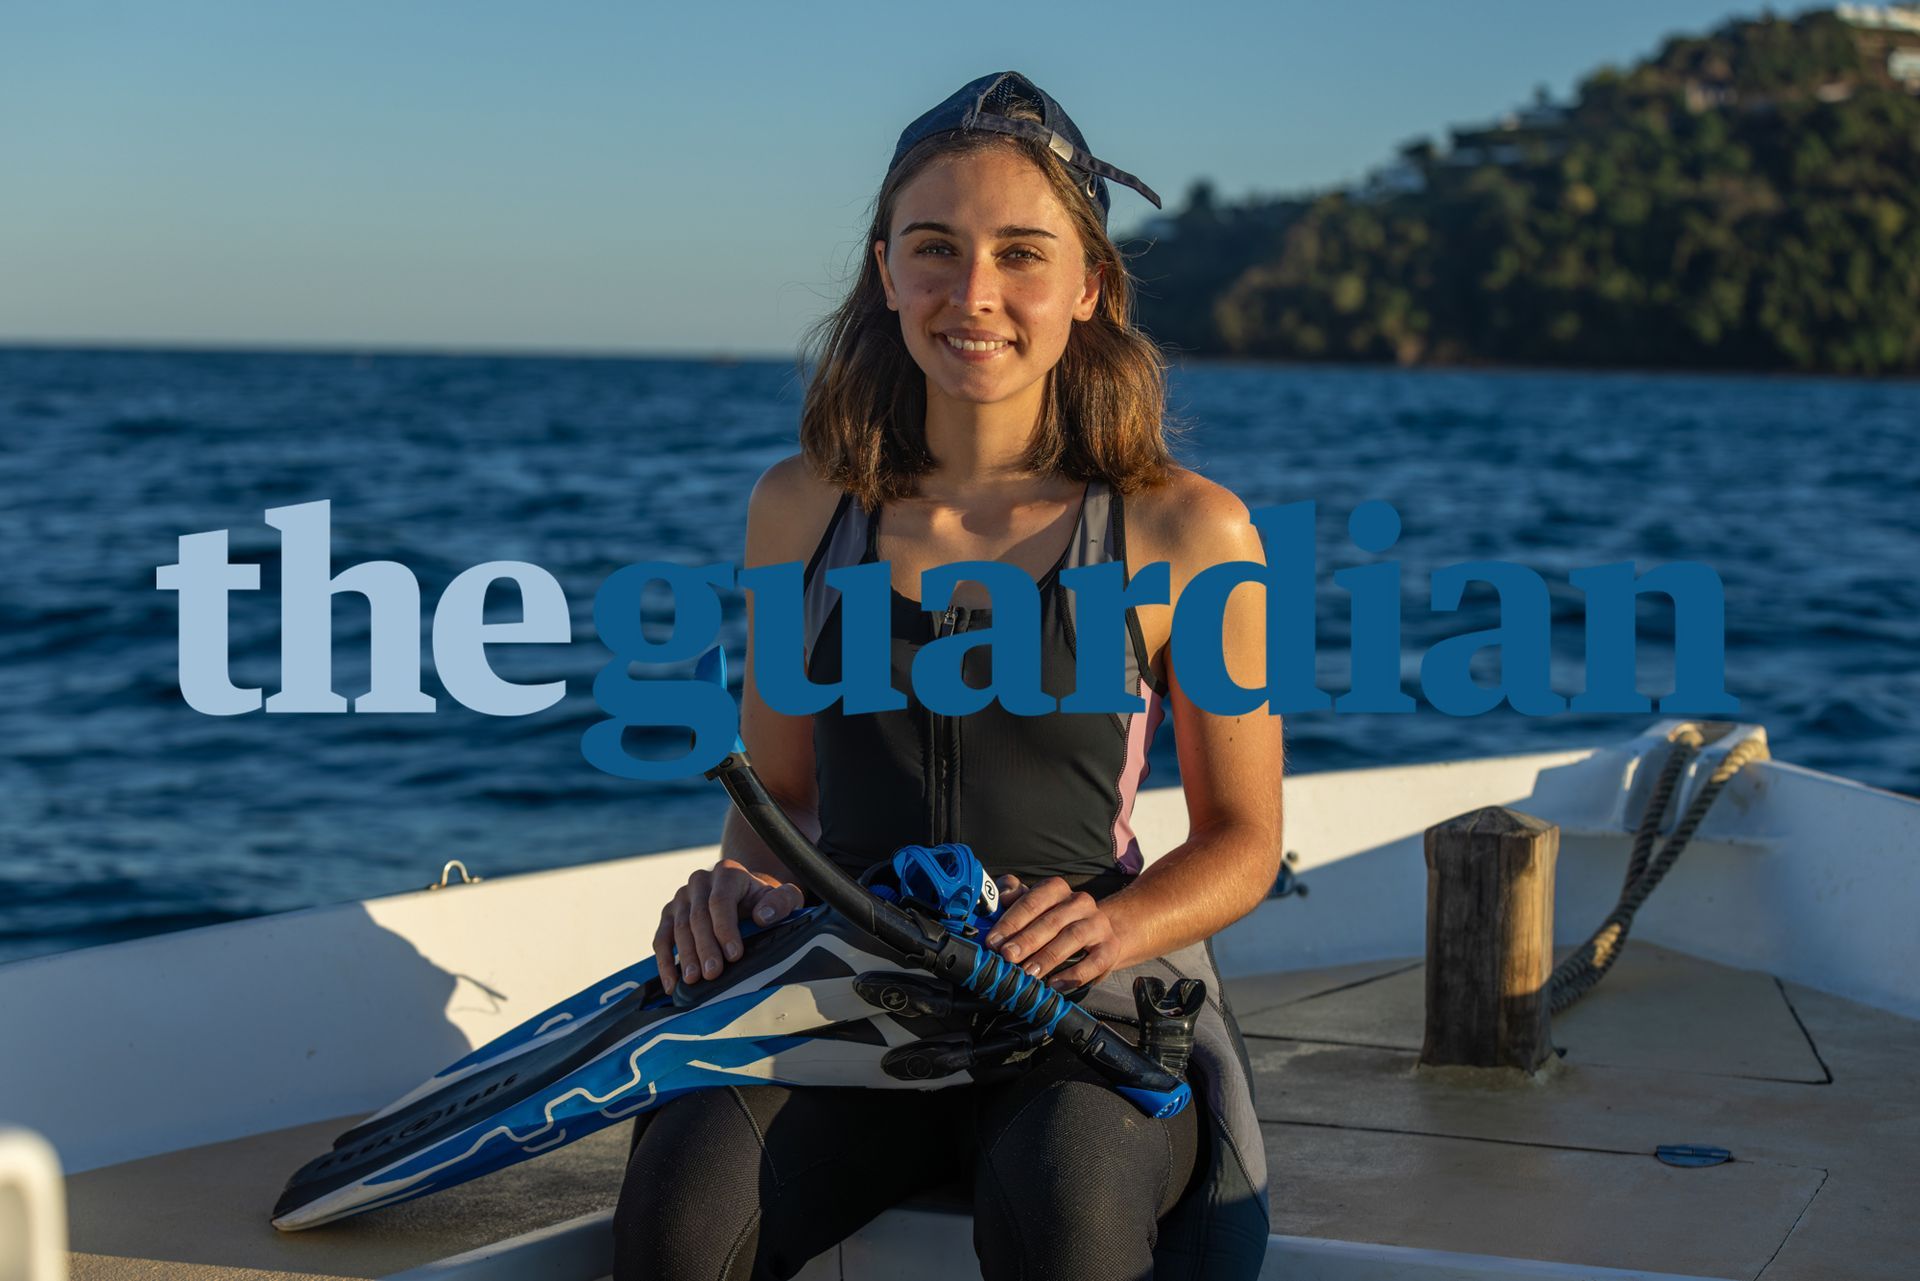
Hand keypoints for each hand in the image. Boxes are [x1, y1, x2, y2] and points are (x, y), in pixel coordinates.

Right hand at [653, 859, 804, 994]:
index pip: (721, 901)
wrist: (747, 899)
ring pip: (678, 928)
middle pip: (698, 917)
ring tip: (693, 981)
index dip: (725, 929)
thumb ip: (781, 902)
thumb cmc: (767, 902)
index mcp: (728, 873)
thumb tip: (762, 916)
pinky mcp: (669, 915)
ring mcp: (681, 897)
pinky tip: (672, 983)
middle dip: (705, 948)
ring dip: (685, 956)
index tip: (735, 955)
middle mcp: (700, 881)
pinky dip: (664, 962)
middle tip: (712, 974)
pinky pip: (661, 938)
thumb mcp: (785, 898)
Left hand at [982, 875, 1123, 989]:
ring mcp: (1098, 924)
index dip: (1011, 922)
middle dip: (1026, 940)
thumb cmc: (1054, 921)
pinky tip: (1054, 985)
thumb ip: (1014, 897)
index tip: (993, 941)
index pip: (1033, 901)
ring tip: (1028, 973)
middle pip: (1051, 920)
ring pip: (1072, 937)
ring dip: (1047, 957)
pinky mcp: (1110, 947)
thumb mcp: (1034, 906)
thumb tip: (1000, 896)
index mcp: (1057, 889)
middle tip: (1007, 957)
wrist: (1097, 935)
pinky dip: (1073, 975)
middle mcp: (1080, 901)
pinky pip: (1094, 961)